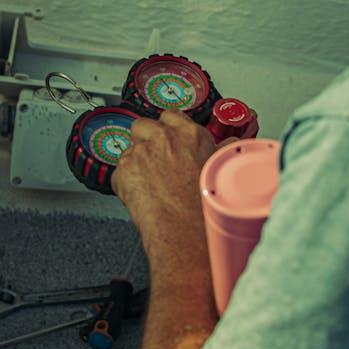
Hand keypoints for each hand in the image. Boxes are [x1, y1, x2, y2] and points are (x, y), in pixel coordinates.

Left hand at [112, 111, 215, 254]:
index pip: (170, 116)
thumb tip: (230, 143)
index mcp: (190, 134)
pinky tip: (141, 196)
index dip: (166, 129)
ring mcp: (141, 152)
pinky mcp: (124, 170)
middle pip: (142, 126)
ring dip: (135, 164)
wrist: (186, 232)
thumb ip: (221, 150)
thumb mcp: (221, 170)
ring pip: (129, 150)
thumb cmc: (205, 207)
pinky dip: (125, 184)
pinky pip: (118, 173)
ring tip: (149, 185)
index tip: (166, 141)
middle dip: (144, 140)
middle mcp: (164, 138)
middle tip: (152, 161)